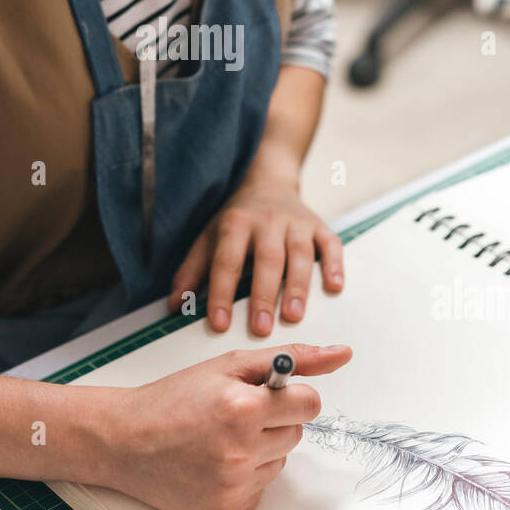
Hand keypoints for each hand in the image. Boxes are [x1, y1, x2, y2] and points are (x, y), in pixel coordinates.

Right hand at [97, 342, 351, 509]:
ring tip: (218, 439)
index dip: (290, 396)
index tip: (266, 395)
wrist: (124, 441)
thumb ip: (290, 357)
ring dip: (259, 449)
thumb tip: (341, 354)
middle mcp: (240, 451)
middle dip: (273, 422)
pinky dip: (244, 477)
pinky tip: (212, 464)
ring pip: (279, 462)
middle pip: (297, 434)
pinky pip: (260, 489)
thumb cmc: (172, 399)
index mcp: (241, 408)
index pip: (309, 404)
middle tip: (232, 416)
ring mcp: (234, 486)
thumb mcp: (227, 366)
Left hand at [167, 173, 343, 334]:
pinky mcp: (319, 226)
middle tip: (261, 328)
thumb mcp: (208, 238)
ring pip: (300, 255)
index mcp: (235, 224)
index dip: (221, 293)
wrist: (268, 180)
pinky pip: (330, 245)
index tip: (219, 324)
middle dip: (263, 295)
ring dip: (298, 286)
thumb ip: (191, 272)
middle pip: (267, 259)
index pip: (227, 261)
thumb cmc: (237, 219)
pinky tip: (334, 287)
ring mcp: (296, 223)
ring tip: (293, 316)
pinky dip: (334, 265)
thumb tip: (174, 306)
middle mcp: (267, 221)